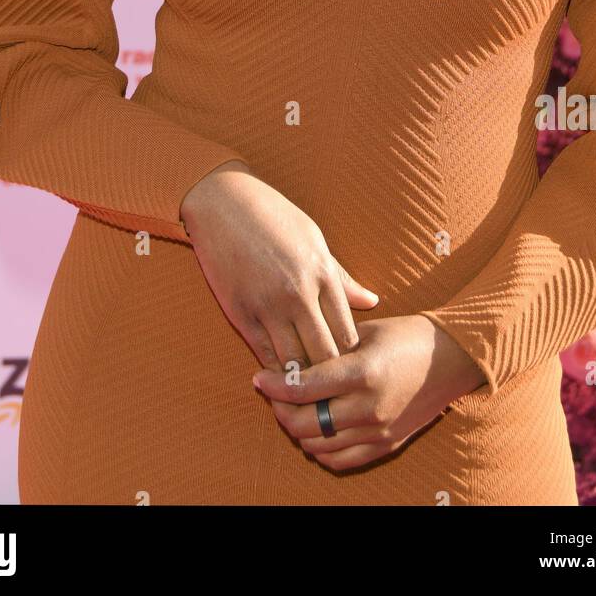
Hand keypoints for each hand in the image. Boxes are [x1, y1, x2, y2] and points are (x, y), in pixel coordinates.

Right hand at [179, 162, 380, 371]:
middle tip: (333, 391)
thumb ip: (341, 277)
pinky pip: (263, 354)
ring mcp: (267, 305)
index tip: (350, 368)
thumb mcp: (314, 239)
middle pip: (324, 354)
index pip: (346, 333)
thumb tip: (372, 302)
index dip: (350, 357)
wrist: (223, 203)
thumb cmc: (274, 217)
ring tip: (309, 392)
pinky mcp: (240, 312)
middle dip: (330, 376)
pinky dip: (274, 370)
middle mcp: (297, 292)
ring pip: (294, 362)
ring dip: (302, 379)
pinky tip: (281, 378)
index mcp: (321, 272)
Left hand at [251, 314, 486, 471]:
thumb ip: (330, 348)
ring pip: (319, 445)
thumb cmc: (407, 336)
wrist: (452, 360)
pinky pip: (341, 460)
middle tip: (273, 394)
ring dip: (298, 430)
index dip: (275, 384)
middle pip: (306, 422)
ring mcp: (378, 429)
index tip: (259, 377)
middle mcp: (369, 405)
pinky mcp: (386, 444)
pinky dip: (320, 450)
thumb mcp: (366, 332)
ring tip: (292, 410)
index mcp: (363, 371)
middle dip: (280, 409)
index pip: (304, 387)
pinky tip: (315, 431)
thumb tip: (293, 361)